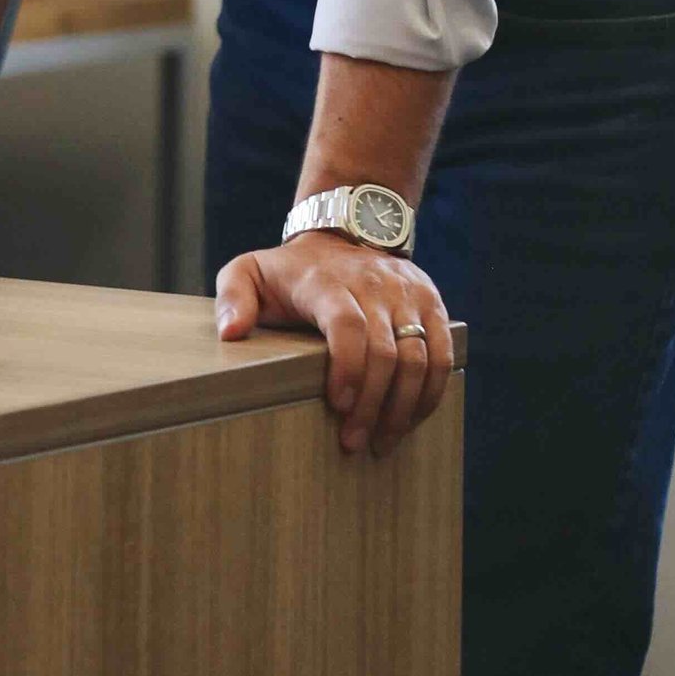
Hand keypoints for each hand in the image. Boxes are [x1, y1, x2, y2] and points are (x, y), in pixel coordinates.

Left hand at [213, 231, 454, 458]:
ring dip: (403, 407)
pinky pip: (443, 353)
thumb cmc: (291, 270)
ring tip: (382, 442)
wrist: (345, 232)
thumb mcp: (249, 271)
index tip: (339, 407)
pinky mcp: (431, 302)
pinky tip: (412, 419)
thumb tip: (231, 333)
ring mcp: (407, 294)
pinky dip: (432, 391)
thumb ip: (233, 297)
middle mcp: (374, 285)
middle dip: (372, 405)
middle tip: (354, 443)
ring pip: (419, 357)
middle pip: (386, 351)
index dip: (347, 369)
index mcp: (328, 283)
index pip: (347, 325)